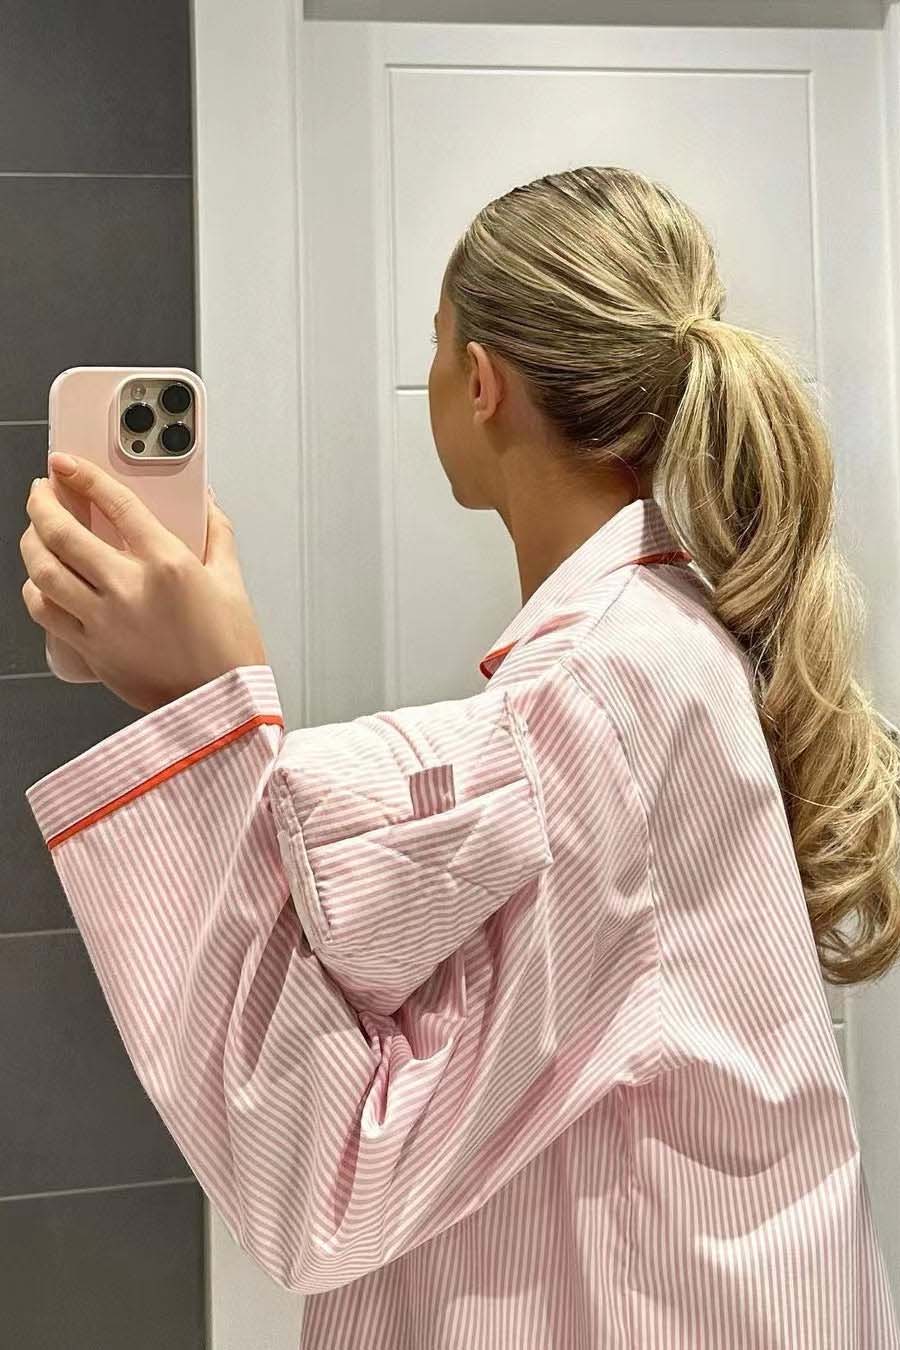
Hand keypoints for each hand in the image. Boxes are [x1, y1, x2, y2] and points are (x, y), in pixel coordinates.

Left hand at [20, 453, 268, 712]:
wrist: (221, 708)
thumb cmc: (229, 652)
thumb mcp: (232, 584)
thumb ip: (217, 536)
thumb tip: (206, 505)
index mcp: (168, 565)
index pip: (115, 503)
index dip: (84, 476)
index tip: (67, 464)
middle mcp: (129, 589)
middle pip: (63, 532)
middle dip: (42, 502)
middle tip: (41, 491)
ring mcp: (104, 621)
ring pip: (43, 570)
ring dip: (30, 542)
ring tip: (35, 530)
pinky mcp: (91, 650)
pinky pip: (44, 612)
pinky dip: (34, 589)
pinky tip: (39, 579)